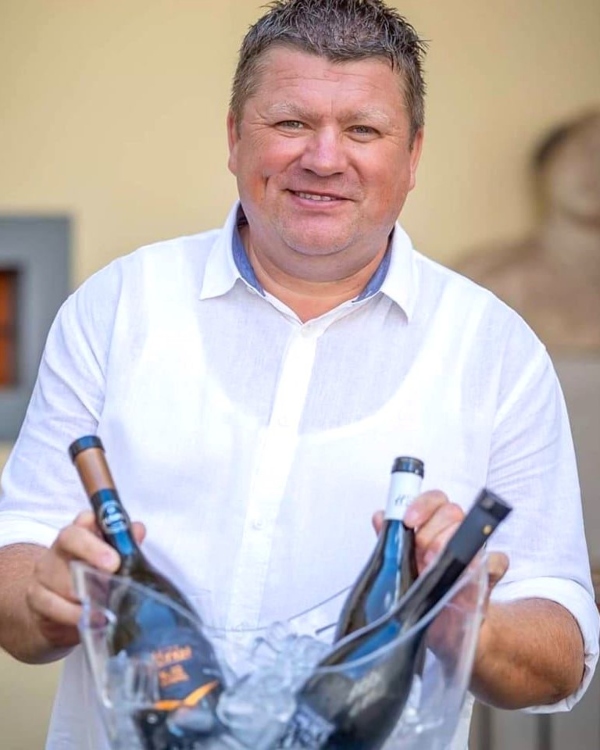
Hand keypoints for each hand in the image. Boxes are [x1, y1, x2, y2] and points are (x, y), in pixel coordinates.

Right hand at [25, 510, 145, 650]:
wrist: (60, 613)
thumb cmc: (92, 580)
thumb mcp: (113, 562)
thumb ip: (125, 545)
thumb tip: (138, 530)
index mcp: (80, 533)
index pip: (84, 518)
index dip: (96, 522)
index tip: (113, 533)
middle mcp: (59, 548)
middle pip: (71, 539)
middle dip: (93, 552)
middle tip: (113, 567)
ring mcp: (44, 572)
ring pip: (64, 576)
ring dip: (88, 591)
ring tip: (109, 601)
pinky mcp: (36, 598)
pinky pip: (54, 605)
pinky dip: (75, 613)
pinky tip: (94, 619)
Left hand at [372, 490, 507, 605]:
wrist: (441, 627)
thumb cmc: (421, 591)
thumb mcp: (401, 565)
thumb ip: (391, 540)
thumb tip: (380, 517)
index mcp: (433, 526)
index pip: (435, 500)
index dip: (422, 505)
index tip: (408, 521)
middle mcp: (455, 534)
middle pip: (452, 511)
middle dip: (431, 531)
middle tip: (421, 554)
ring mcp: (475, 551)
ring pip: (471, 529)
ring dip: (450, 545)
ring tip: (433, 566)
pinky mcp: (490, 575)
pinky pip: (498, 560)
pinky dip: (486, 564)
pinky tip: (468, 574)